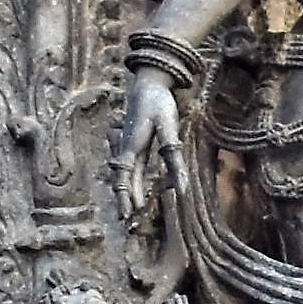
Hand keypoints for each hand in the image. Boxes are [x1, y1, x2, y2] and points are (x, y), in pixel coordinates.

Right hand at [114, 66, 184, 221]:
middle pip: (121, 180)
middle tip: (127, 222)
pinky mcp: (132, 141)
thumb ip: (173, 156)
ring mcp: (127, 145)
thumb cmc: (158, 103)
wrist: (148, 81)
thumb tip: (181, 185)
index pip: (124, 180)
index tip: (127, 218)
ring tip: (129, 210)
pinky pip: (127, 165)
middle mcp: (125, 149)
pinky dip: (129, 180)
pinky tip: (132, 187)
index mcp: (131, 149)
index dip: (125, 200)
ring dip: (126, 192)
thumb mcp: (169, 128)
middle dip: (124, 201)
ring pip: (123, 174)